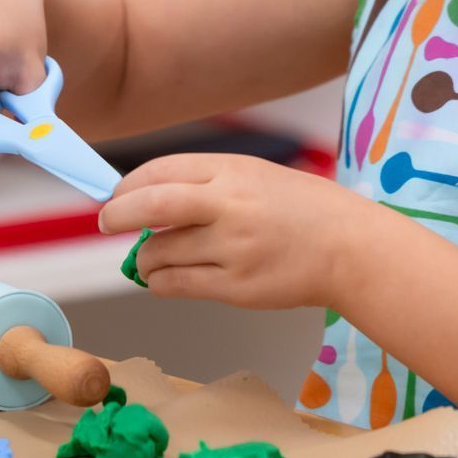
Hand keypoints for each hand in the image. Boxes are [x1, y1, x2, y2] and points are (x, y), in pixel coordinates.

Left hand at [101, 154, 369, 313]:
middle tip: (106, 222)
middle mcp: (229, 205)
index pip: (161, 171)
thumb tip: (148, 199)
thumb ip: (207, 183)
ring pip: (159, 252)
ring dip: (143, 258)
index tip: (116, 197)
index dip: (129, 186)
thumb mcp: (256, 176)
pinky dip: (160, 282)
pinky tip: (164, 279)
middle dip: (117, 215)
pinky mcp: (236, 287)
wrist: (350, 248)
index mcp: (233, 170)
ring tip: (149, 260)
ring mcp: (232, 247)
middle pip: (150, 205)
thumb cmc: (303, 210)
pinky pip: (177, 285)